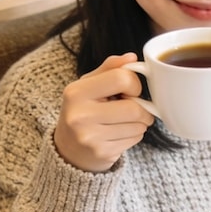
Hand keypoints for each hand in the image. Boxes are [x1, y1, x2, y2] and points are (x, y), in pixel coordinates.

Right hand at [53, 53, 155, 171]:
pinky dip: (134, 135)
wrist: (68, 150)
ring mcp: (90, 137)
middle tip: (135, 109)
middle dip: (142, 108)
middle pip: (133, 108)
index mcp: (76, 92)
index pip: (121, 79)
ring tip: (125, 122)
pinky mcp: (102, 153)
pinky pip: (134, 140)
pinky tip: (120, 134)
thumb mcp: (88, 85)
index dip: (134, 84)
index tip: (130, 90)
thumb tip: (132, 58)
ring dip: (140, 123)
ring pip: (138, 126)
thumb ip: (109, 69)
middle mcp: (80, 115)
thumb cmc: (82, 111)